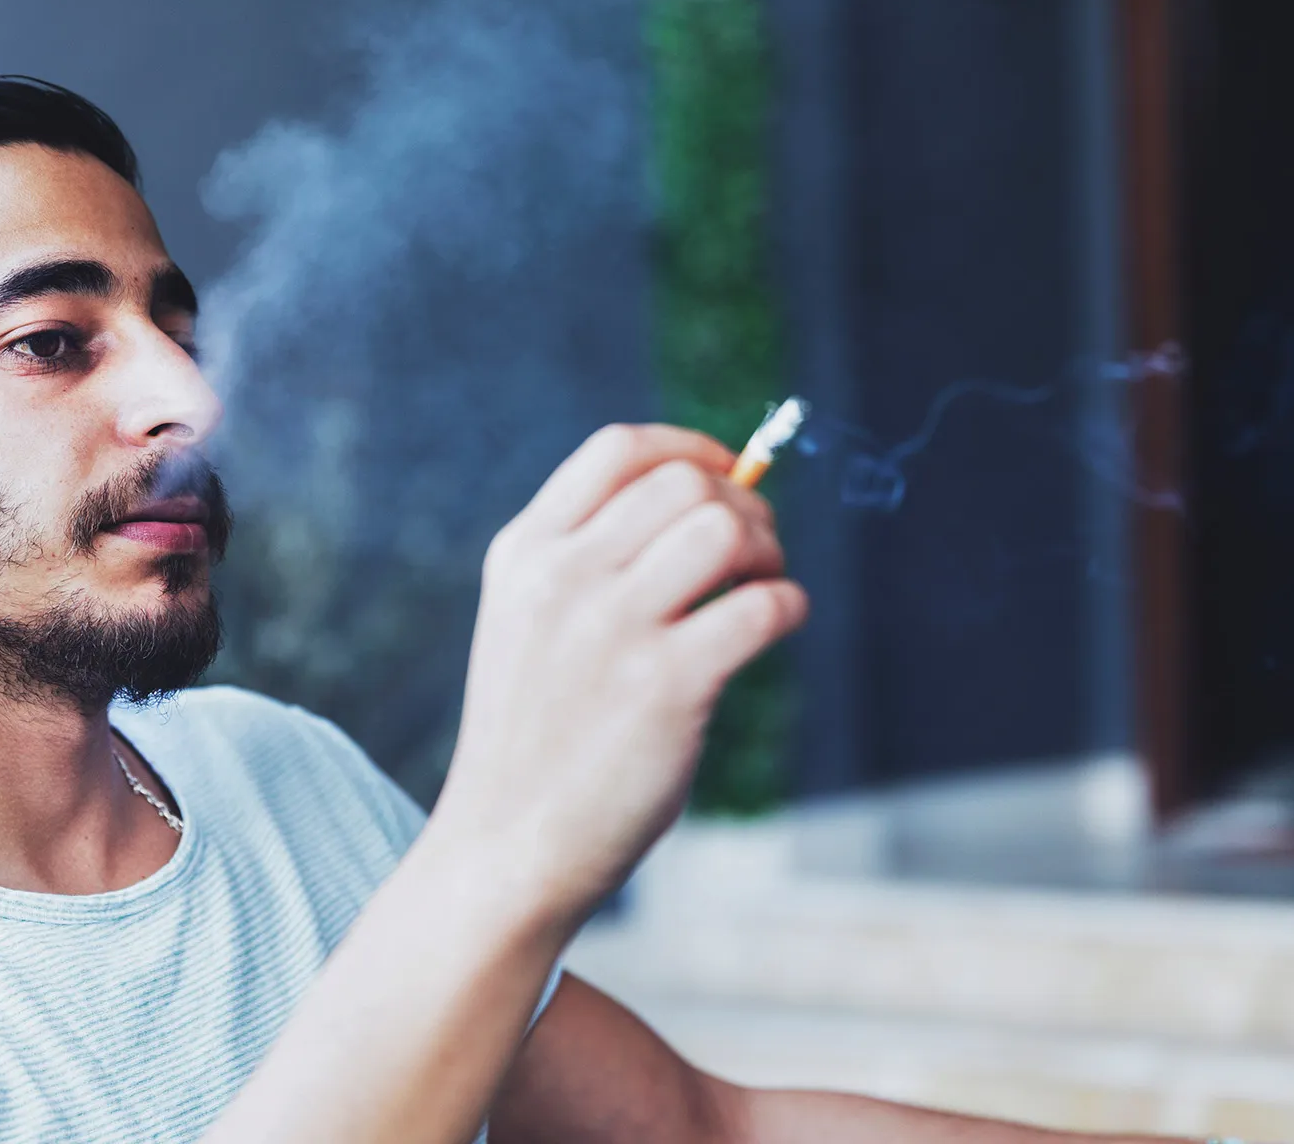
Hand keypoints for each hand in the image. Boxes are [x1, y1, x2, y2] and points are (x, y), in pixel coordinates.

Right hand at [433, 423, 807, 925]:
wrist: (507, 845)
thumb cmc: (533, 736)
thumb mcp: (524, 624)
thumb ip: (583, 560)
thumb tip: (705, 499)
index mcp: (524, 554)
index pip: (617, 451)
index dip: (688, 447)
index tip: (724, 469)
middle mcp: (562, 579)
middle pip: (684, 483)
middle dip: (741, 504)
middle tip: (754, 551)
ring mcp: (611, 629)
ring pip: (724, 529)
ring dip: (767, 549)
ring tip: (760, 585)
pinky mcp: (665, 687)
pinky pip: (760, 607)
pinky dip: (786, 607)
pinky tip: (773, 628)